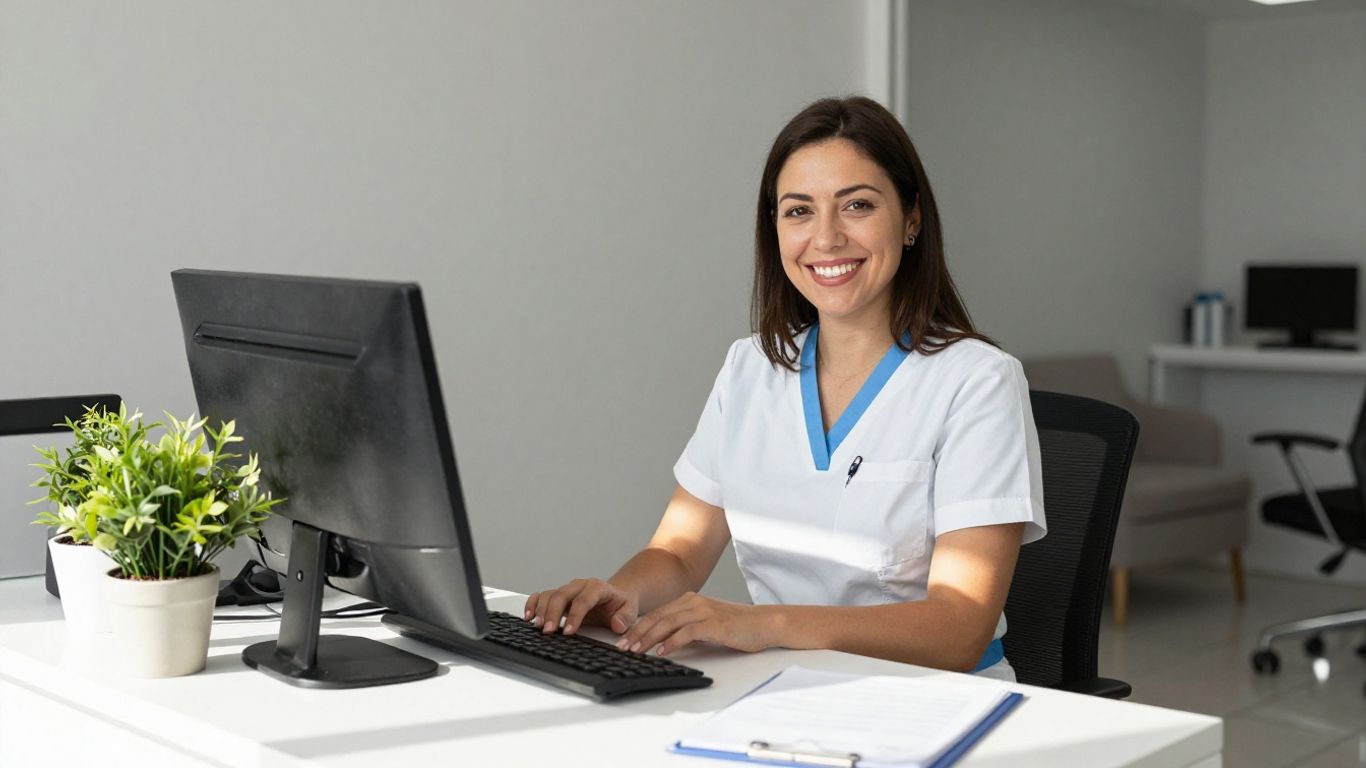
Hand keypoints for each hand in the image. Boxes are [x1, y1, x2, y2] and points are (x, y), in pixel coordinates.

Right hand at [524, 578, 638, 635]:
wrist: (616, 597)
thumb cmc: (621, 605)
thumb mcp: (630, 610)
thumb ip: (625, 617)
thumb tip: (617, 624)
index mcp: (598, 588)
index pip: (584, 599)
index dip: (575, 615)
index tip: (569, 632)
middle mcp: (580, 586)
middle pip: (562, 595)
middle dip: (554, 614)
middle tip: (549, 631)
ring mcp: (568, 590)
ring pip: (550, 595)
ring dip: (542, 611)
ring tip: (538, 627)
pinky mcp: (559, 596)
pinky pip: (542, 596)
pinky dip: (533, 604)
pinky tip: (529, 617)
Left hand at [615, 592, 775, 656]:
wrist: (765, 623)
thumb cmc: (737, 626)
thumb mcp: (707, 623)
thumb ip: (687, 627)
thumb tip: (665, 641)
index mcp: (690, 601)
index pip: (657, 614)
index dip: (638, 627)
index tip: (624, 640)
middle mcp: (694, 602)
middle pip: (658, 617)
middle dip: (637, 632)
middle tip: (622, 647)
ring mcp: (704, 611)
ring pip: (668, 623)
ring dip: (649, 638)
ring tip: (636, 651)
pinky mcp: (714, 624)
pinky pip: (687, 632)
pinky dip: (672, 642)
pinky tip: (662, 652)